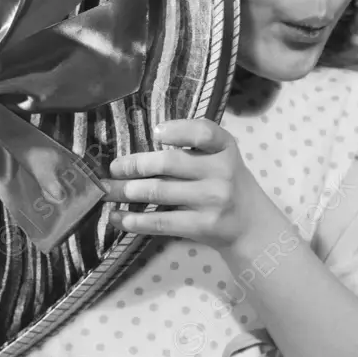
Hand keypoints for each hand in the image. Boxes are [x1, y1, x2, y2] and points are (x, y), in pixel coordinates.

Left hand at [102, 118, 277, 253]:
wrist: (251, 225)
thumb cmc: (226, 183)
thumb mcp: (221, 158)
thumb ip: (193, 148)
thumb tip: (137, 150)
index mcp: (224, 147)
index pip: (204, 132)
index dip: (178, 130)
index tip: (154, 133)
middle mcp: (222, 171)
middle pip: (170, 163)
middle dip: (135, 165)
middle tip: (113, 169)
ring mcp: (213, 199)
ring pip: (160, 192)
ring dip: (126, 191)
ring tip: (107, 191)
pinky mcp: (204, 225)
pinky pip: (162, 221)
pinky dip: (135, 220)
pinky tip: (117, 218)